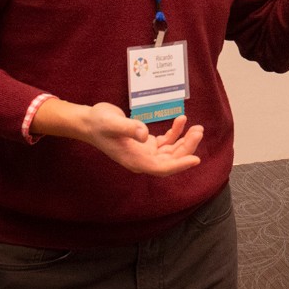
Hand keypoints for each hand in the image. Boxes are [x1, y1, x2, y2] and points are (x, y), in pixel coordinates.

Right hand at [78, 105, 203, 175]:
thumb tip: (145, 134)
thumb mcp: (113, 123)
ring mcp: (144, 152)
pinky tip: (181, 121)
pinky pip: (166, 142)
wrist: (89, 122)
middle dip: (187, 147)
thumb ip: (129, 128)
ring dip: (185, 141)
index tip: (195, 159)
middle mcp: (142, 160)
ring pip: (171, 151)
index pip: (162, 168)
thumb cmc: (99, 123)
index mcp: (135, 160)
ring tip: (197, 127)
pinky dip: (175, 133)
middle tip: (198, 131)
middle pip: (170, 160)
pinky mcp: (145, 143)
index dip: (179, 165)